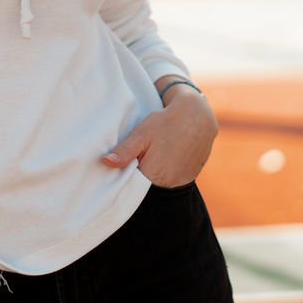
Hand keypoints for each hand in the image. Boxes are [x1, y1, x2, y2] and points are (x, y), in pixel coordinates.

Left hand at [100, 86, 217, 187]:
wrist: (197, 116)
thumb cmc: (166, 122)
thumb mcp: (142, 134)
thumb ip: (124, 151)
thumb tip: (105, 163)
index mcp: (154, 174)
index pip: (133, 184)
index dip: (127, 176)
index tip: (125, 165)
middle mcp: (170, 183)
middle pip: (146, 186)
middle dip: (140, 175)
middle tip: (141, 157)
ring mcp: (182, 182)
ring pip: (160, 184)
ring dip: (154, 174)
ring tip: (155, 156)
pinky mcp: (190, 178)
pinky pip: (173, 181)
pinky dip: (167, 173)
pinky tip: (166, 158)